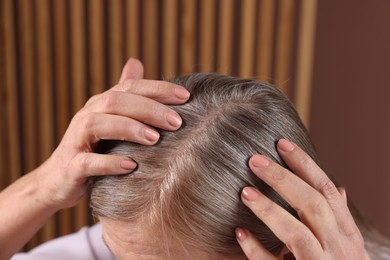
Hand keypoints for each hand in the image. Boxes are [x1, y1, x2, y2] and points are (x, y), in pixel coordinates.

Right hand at [36, 58, 189, 209]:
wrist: (60, 179)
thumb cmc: (94, 147)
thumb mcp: (110, 117)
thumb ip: (125, 93)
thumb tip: (136, 60)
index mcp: (102, 104)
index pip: (131, 87)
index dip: (158, 89)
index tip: (186, 96)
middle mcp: (88, 115)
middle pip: (116, 101)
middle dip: (149, 109)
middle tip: (177, 121)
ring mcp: (76, 140)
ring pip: (97, 125)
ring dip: (129, 129)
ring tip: (155, 139)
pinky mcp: (71, 166)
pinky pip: (88, 162)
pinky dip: (109, 162)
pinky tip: (132, 166)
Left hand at [236, 139, 369, 258]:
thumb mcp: (346, 246)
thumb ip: (338, 219)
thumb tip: (339, 187)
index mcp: (346, 235)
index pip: (326, 191)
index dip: (305, 165)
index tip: (282, 143)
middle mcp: (338, 249)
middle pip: (312, 204)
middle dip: (284, 179)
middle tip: (254, 160)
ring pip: (297, 234)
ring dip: (270, 210)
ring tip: (245, 192)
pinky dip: (257, 250)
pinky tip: (240, 233)